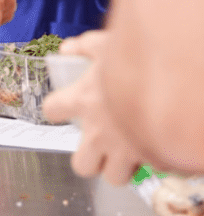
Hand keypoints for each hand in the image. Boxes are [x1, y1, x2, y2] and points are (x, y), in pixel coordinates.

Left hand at [42, 31, 143, 184]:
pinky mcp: (151, 159)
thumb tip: (67, 50)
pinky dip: (147, 160)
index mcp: (81, 101)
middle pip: (81, 165)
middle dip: (88, 158)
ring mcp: (124, 150)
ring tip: (124, 150)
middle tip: (97, 142)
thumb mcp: (104, 45)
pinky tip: (150, 144)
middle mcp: (98, 132)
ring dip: (117, 166)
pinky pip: (146, 169)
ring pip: (113, 176)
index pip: (52, 111)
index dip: (55, 109)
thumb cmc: (133, 64)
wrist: (170, 86)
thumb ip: (83, 46)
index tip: (61, 107)